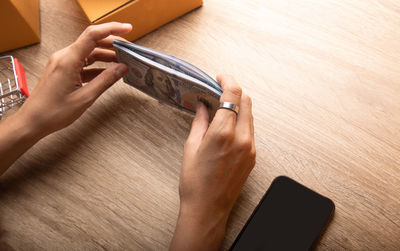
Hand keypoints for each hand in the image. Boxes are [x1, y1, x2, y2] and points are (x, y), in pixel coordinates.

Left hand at [0, 22, 130, 174]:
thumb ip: (105, 81)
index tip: (127, 29)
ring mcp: (62, 63)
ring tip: (122, 62)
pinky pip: (82, 62)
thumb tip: (121, 69)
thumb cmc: (53, 112)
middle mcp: (64, 57)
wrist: (33, 121)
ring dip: (105, 56)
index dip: (112, 29)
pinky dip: (96, 66)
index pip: (93, 35)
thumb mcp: (85, 97)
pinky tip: (107, 73)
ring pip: (88, 53)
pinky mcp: (62, 70)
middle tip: (128, 51)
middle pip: (92, 42)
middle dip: (112, 44)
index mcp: (68, 60)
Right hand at [170, 75, 255, 249]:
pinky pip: (250, 130)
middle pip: (247, 101)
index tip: (220, 77)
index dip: (228, 80)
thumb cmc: (195, 182)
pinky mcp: (253, 157)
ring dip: (239, 106)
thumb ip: (200, 121)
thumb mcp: (191, 147)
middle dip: (234, 91)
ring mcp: (250, 148)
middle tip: (219, 90)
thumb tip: (203, 105)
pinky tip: (228, 126)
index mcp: (224, 133)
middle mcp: (242, 138)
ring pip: (250, 115)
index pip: (234, 94)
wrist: (208, 209)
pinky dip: (241, 121)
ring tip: (221, 108)